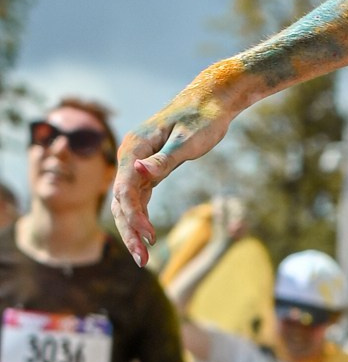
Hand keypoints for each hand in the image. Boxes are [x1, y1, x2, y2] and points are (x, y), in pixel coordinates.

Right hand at [113, 82, 233, 263]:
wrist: (212, 101)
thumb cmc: (204, 117)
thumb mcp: (187, 141)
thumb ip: (164, 160)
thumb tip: (139, 174)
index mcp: (134, 147)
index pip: (125, 188)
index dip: (134, 216)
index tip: (149, 238)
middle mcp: (130, 155)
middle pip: (122, 199)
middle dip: (130, 231)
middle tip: (142, 260)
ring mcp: (138, 163)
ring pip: (129, 201)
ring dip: (134, 229)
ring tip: (144, 257)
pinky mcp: (150, 168)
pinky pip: (140, 196)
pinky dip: (142, 216)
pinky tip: (147, 236)